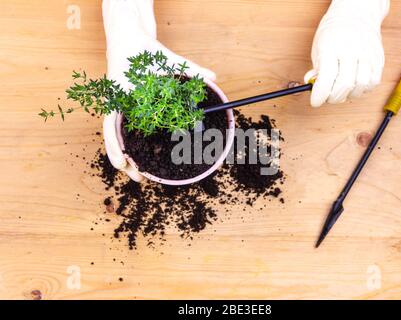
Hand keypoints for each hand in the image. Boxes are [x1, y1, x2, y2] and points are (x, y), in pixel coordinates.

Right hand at [102, 0, 215, 181]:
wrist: (126, 36)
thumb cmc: (143, 49)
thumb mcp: (167, 59)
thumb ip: (191, 70)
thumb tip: (214, 78)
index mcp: (120, 96)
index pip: (112, 125)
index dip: (116, 147)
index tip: (123, 166)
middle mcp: (114, 104)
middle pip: (112, 137)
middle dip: (122, 159)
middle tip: (139, 179)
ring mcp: (115, 107)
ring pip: (114, 135)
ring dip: (123, 154)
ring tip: (137, 174)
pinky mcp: (120, 107)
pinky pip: (119, 128)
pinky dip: (125, 142)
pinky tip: (138, 153)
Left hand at [304, 0, 389, 106]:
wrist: (356, 14)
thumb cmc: (333, 33)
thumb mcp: (318, 48)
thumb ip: (316, 70)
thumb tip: (313, 88)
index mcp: (331, 47)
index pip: (326, 78)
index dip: (319, 95)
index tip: (315, 102)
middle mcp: (351, 50)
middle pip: (344, 85)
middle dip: (333, 98)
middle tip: (327, 97)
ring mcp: (367, 55)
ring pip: (360, 87)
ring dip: (348, 95)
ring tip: (341, 90)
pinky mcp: (378, 59)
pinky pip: (372, 83)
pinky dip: (362, 90)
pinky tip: (354, 86)